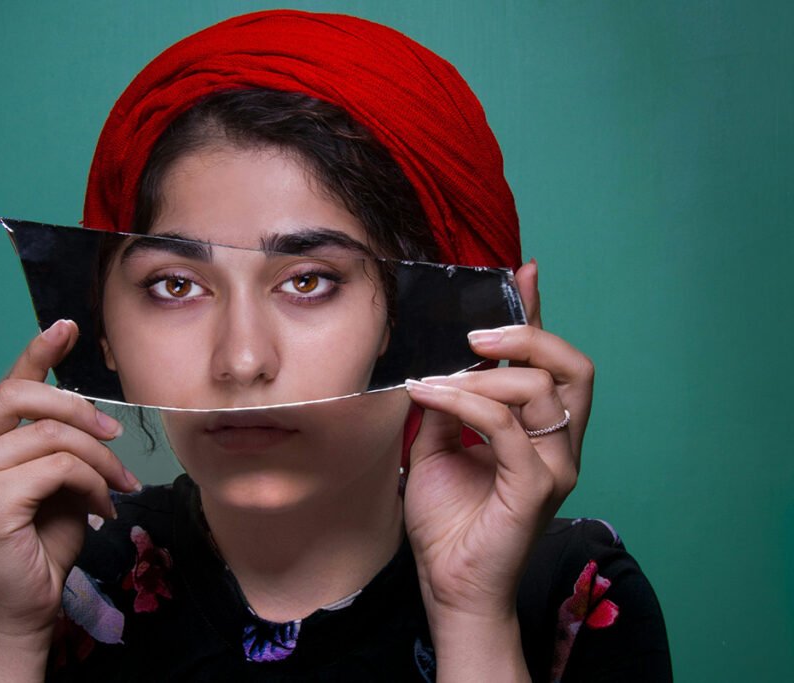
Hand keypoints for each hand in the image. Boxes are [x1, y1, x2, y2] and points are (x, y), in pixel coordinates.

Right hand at [0, 320, 138, 646]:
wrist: (26, 605)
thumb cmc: (39, 542)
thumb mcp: (53, 478)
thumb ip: (55, 440)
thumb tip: (85, 403)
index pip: (4, 389)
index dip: (37, 354)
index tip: (67, 327)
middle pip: (20, 399)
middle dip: (78, 409)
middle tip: (115, 434)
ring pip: (50, 435)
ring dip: (97, 458)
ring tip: (117, 486)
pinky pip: (58, 466)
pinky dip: (92, 481)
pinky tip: (102, 506)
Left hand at [403, 260, 592, 636]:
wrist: (447, 580)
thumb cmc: (446, 518)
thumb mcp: (436, 444)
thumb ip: (445, 403)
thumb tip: (435, 361)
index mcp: (537, 429)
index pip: (547, 362)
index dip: (536, 315)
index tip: (523, 272)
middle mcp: (557, 443)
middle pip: (572, 367)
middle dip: (528, 335)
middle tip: (475, 334)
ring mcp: (553, 466)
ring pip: (541, 390)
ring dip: (482, 374)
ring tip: (436, 379)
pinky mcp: (537, 487)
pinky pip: (507, 427)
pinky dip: (467, 402)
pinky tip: (432, 395)